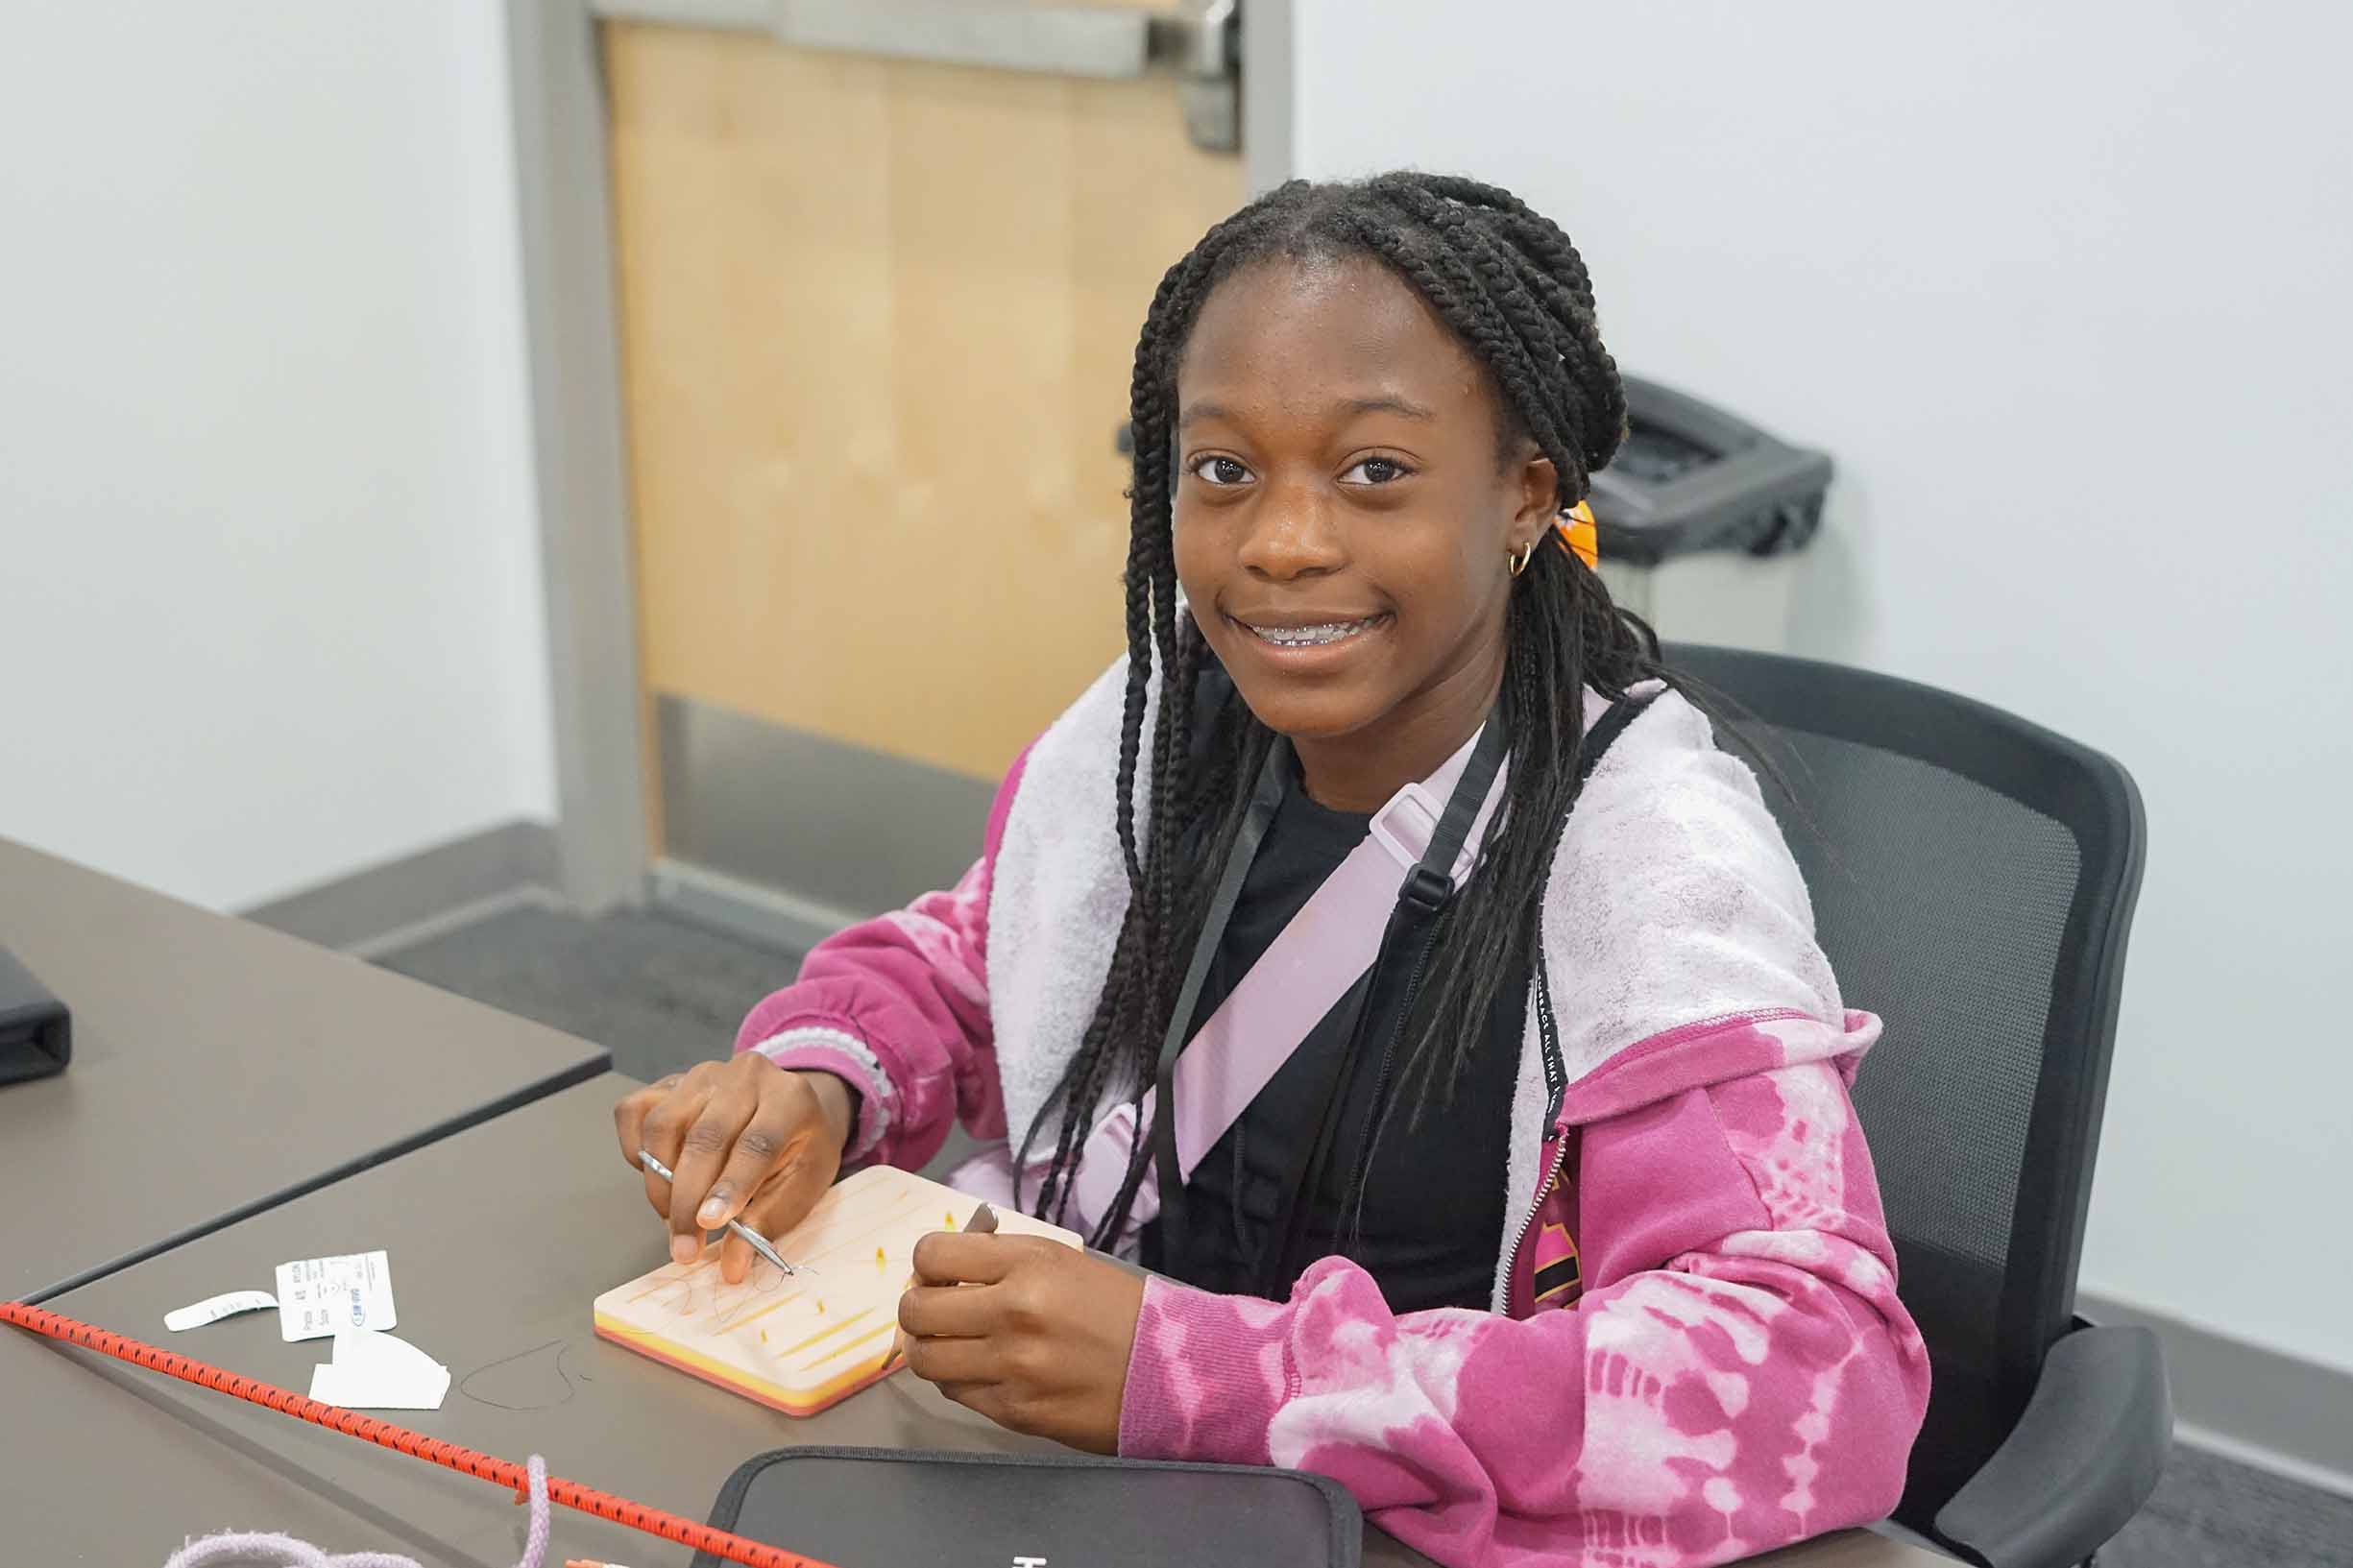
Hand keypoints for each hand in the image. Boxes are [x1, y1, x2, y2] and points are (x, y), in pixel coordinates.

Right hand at [612, 1055, 856, 1282]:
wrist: (788, 1109)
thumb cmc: (797, 1151)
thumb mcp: (801, 1186)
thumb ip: (767, 1222)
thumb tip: (732, 1267)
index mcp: (791, 1099)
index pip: (757, 1142)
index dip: (731, 1185)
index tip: (710, 1223)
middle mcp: (746, 1076)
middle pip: (706, 1138)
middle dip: (689, 1200)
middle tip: (685, 1248)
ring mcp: (703, 1075)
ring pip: (664, 1125)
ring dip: (661, 1181)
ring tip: (674, 1218)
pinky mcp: (669, 1082)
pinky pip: (635, 1113)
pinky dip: (635, 1150)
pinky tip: (656, 1176)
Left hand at [896, 1233, 1145, 1453]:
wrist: (1170, 1371)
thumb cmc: (1118, 1309)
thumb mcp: (1062, 1262)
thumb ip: (1001, 1263)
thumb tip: (942, 1270)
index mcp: (1028, 1264)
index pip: (933, 1254)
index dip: (928, 1264)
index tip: (940, 1273)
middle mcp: (1012, 1312)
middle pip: (916, 1310)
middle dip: (917, 1307)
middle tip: (936, 1310)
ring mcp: (1011, 1367)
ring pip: (925, 1359)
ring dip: (930, 1348)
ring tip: (951, 1344)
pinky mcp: (1014, 1411)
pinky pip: (956, 1393)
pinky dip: (958, 1379)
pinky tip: (981, 1370)